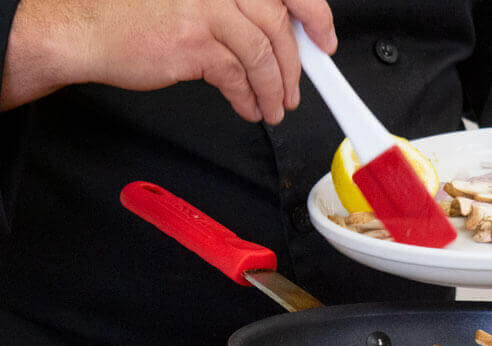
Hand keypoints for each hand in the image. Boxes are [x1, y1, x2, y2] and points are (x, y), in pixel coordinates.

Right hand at [1, 0, 336, 123]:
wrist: (86, 30)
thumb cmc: (134, 14)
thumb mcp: (196, 0)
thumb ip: (238, 12)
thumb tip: (282, 38)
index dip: (315, 15)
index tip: (325, 40)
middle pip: (279, 25)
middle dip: (295, 66)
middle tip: (297, 89)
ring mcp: (207, 10)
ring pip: (262, 56)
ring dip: (274, 89)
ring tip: (274, 107)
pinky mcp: (194, 42)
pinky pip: (238, 76)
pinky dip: (250, 97)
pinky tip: (250, 108)